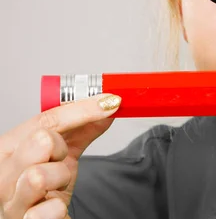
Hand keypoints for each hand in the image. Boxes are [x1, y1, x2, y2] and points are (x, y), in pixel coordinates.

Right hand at [0, 94, 120, 218]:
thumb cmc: (45, 188)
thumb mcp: (62, 154)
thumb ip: (82, 130)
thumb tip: (108, 106)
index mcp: (9, 149)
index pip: (45, 120)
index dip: (82, 109)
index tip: (110, 103)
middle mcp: (4, 173)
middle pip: (41, 140)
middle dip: (61, 149)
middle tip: (62, 160)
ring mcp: (12, 200)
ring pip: (39, 176)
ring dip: (61, 178)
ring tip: (58, 184)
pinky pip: (43, 213)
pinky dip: (55, 209)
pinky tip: (56, 207)